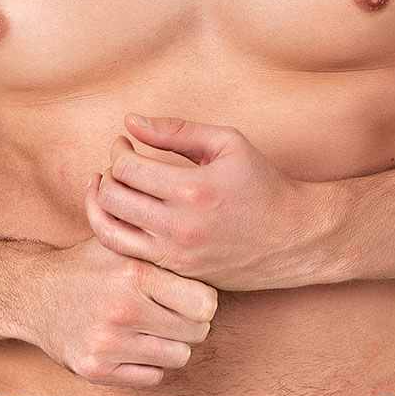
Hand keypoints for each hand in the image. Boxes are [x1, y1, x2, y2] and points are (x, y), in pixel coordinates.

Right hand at [29, 233, 218, 388]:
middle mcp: (121, 309)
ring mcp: (107, 343)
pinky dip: (150, 364)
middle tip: (172, 312)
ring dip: (172, 344)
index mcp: (134, 273)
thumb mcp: (121, 242)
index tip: (188, 294)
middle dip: (191, 322)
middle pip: (197, 331)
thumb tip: (208, 239)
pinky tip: (135, 345)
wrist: (33, 294)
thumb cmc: (88, 266)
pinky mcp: (95, 369)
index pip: (205, 303)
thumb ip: (159, 242)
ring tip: (155, 328)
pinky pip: (153, 377)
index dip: (202, 298)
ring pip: (179, 356)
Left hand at [84, 114, 331, 290]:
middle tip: (119, 163)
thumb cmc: (263, 184)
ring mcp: (177, 256)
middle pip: (112, 198)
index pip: (127, 167)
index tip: (125, 142)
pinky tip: (123, 215)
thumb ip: (177, 130)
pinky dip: (116, 232)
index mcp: (192, 189)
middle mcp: (180, 227)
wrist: (294, 237)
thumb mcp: (227, 143)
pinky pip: (127, 254)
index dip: (118, 149)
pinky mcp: (178, 273)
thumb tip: (130, 121)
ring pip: (110, 232)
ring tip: (107, 188)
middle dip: (108, 174)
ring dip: (100, 206)